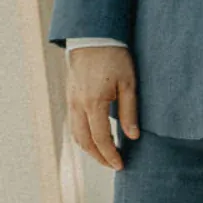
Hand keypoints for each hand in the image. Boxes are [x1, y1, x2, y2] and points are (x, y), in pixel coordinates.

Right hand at [67, 43, 139, 169]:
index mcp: (94, 103)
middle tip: (114, 165)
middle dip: (99, 157)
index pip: (101, 139)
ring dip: (90, 148)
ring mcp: (71, 101)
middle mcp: (78, 105)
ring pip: (76, 134)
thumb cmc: (114, 56)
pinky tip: (96, 137)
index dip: (110, 155)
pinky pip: (74, 123)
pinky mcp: (70, 96)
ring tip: (106, 154)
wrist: (92, 36)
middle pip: (85, 141)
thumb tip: (132, 137)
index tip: (120, 165)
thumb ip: (130, 111)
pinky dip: (83, 136)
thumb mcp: (129, 83)